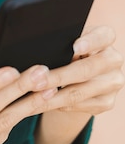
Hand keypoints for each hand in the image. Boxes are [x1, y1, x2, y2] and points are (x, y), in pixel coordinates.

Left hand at [34, 25, 123, 143]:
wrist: (77, 77)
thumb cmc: (65, 53)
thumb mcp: (65, 44)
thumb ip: (60, 44)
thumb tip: (35, 50)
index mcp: (106, 38)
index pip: (103, 36)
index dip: (89, 42)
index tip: (74, 47)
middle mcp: (114, 59)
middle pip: (86, 70)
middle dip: (58, 77)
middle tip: (35, 82)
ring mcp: (113, 83)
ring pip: (79, 92)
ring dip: (51, 97)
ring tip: (30, 97)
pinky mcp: (107, 102)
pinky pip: (78, 107)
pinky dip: (55, 106)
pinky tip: (37, 106)